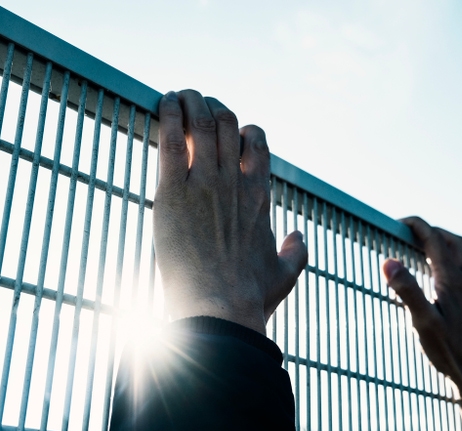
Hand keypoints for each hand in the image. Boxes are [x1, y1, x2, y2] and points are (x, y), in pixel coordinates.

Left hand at [154, 90, 307, 333]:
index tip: (227, 131)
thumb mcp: (285, 275)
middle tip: (196, 105)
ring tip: (177, 94)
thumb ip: (296, 252)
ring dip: (189, 101)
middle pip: (227, 123)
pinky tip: (162, 102)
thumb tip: (299, 236)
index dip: (241, 129)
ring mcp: (205, 183)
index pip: (255, 142)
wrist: (220, 306)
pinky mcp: (173, 191)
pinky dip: (167, 115)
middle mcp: (235, 181)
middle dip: (211, 106)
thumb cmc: (250, 296)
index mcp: (259, 195)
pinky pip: (171, 140)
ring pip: (201, 122)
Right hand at [382, 217, 461, 430]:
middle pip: (451, 240)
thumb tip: (388, 262)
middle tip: (408, 232)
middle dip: (430, 229)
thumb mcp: (421, 321)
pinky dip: (451, 257)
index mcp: (450, 280)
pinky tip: (441, 272)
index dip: (416, 225)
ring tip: (423, 245)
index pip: (433, 239)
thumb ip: (406, 290)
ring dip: (443, 241)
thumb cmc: (448, 351)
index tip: (398, 222)